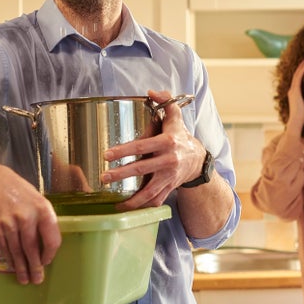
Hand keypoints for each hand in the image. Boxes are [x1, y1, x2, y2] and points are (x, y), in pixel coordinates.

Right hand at [0, 168, 60, 285]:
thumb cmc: (20, 195)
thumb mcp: (38, 201)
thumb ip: (44, 222)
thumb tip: (48, 248)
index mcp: (42, 210)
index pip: (51, 239)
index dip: (50, 254)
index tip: (47, 262)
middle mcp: (26, 217)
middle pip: (32, 249)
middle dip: (35, 267)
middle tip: (37, 280)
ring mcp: (8, 223)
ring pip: (17, 252)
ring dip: (21, 268)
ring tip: (24, 279)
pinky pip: (4, 248)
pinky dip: (9, 259)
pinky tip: (13, 265)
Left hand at [101, 89, 206, 210]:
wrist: (198, 160)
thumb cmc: (181, 137)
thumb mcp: (175, 117)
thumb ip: (165, 101)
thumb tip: (150, 92)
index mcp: (167, 142)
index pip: (142, 146)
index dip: (123, 150)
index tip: (107, 155)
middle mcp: (169, 161)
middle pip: (141, 170)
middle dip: (121, 175)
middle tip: (104, 178)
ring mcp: (170, 177)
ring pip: (150, 192)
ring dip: (132, 199)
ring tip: (115, 203)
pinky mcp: (170, 189)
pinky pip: (156, 201)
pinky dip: (143, 207)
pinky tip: (127, 210)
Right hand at [286, 61, 303, 131]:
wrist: (297, 121)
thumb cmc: (302, 115)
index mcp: (294, 94)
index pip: (297, 81)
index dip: (300, 74)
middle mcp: (292, 91)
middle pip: (296, 77)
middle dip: (300, 69)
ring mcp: (292, 91)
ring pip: (296, 76)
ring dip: (301, 68)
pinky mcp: (295, 91)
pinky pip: (298, 79)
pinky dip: (301, 72)